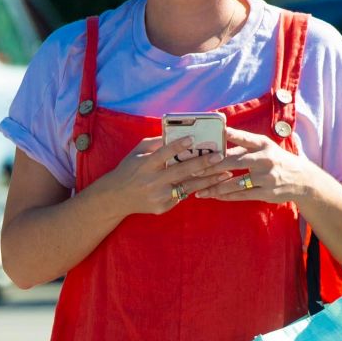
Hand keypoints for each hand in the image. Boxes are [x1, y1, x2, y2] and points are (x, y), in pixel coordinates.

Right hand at [94, 135, 228, 216]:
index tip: (193, 139)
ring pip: (187, 187)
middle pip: (180, 171)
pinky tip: (211, 183)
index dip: (178, 146)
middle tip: (219, 156)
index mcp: (145, 165)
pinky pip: (181, 196)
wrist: (116, 197)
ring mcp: (158, 196)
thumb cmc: (129, 169)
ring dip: (208, 180)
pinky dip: (195, 189)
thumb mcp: (138, 152)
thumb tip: (177, 133)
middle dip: (202, 163)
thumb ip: (156, 143)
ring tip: (225, 172)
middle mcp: (152, 181)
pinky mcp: (162, 207)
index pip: (163, 154)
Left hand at [193, 127, 307, 205]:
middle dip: (212, 167)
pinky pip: (242, 195)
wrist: (301, 179)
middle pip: (234, 161)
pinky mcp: (267, 193)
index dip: (229, 134)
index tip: (213, 135)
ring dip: (215, 188)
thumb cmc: (276, 159)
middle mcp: (265, 159)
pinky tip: (214, 196)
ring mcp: (266, 177)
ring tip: (199, 191)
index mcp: (262, 144)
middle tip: (194, 171)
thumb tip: (218, 138)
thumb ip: (243, 144)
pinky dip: (226, 196)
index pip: (243, 137)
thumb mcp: (264, 147)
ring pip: (235, 183)